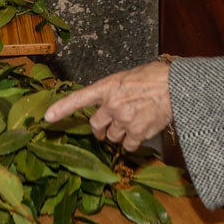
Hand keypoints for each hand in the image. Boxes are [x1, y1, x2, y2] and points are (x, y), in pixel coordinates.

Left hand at [42, 60, 172, 151]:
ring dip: (118, 134)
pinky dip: (132, 143)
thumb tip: (105, 104)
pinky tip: (140, 132)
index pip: (79, 99)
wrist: (176, 86)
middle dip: (100, 128)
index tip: (47, 117)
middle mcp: (112, 104)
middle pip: (95, 126)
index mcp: (107, 87)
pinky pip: (128, 146)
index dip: (61, 109)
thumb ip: (112, 92)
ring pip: (112, 137)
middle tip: (107, 126)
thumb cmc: (153, 78)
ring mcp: (124, 120)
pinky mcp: (138, 132)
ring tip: (132, 122)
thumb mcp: (126, 78)